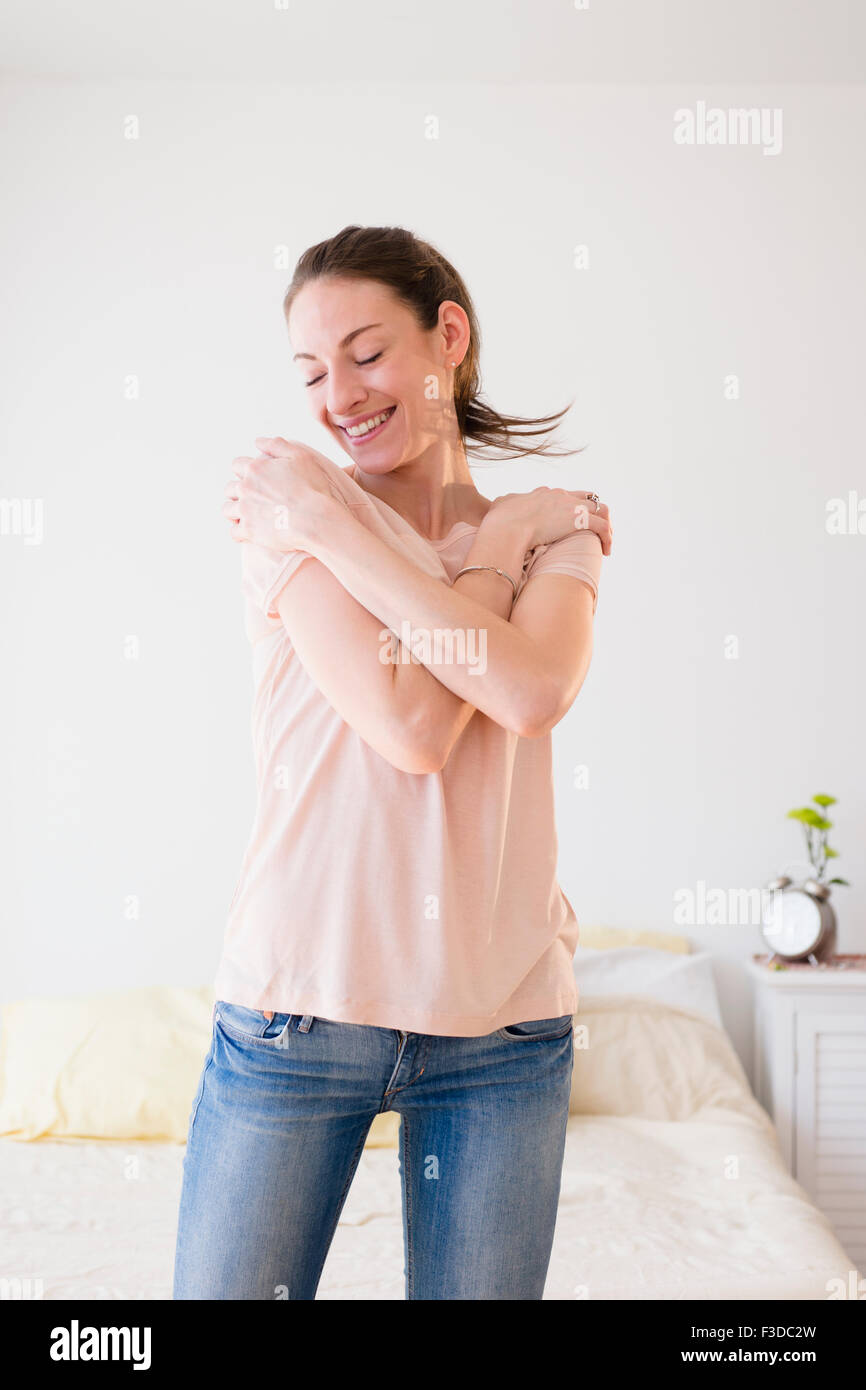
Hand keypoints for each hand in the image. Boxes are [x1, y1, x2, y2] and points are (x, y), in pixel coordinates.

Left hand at [223, 437, 338, 552]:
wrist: (315, 518)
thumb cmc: (312, 487)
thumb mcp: (300, 456)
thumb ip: (277, 445)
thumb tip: (258, 441)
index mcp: (255, 468)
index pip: (236, 465)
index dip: (244, 470)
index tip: (252, 478)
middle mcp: (245, 487)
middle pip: (229, 488)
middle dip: (237, 492)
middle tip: (249, 498)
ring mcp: (245, 510)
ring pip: (227, 510)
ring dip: (234, 512)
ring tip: (245, 516)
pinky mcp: (249, 530)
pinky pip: (234, 532)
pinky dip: (239, 533)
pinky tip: (248, 534)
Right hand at [484, 487, 612, 554]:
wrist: (507, 527)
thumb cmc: (499, 521)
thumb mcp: (500, 505)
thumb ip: (504, 504)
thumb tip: (500, 505)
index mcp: (543, 494)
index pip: (565, 495)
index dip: (571, 509)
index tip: (571, 524)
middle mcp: (560, 495)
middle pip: (587, 498)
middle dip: (594, 514)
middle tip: (594, 533)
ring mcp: (571, 505)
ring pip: (601, 509)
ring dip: (606, 525)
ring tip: (605, 543)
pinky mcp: (579, 519)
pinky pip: (603, 526)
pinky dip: (608, 537)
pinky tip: (606, 550)